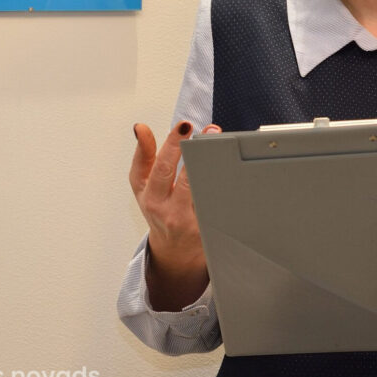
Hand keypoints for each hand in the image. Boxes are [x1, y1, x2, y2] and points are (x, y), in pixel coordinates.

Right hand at [129, 121, 217, 309]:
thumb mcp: (142, 185)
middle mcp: (166, 209)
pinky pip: (217, 205)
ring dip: (214, 168)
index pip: (158, 167)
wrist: (174, 251)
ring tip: (224, 147)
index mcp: (149, 195)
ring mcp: (187, 221)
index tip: (184, 125)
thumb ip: (142, 155)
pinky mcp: (206, 230)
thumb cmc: (159, 210)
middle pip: (182, 177)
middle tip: (210, 130)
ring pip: (202, 192)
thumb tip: (141, 128)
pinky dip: (225, 187)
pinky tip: (234, 171)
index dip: (171, 145)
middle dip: (195, 151)